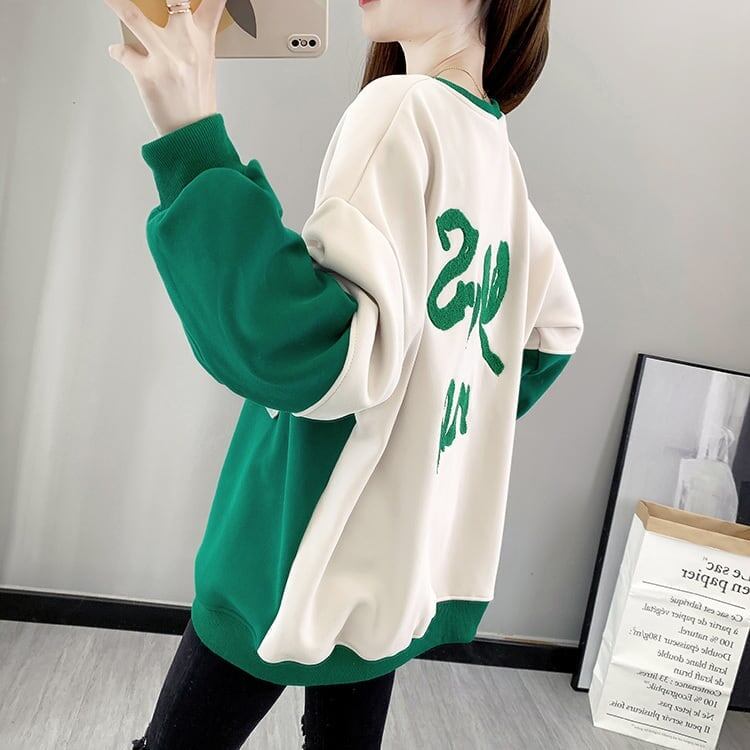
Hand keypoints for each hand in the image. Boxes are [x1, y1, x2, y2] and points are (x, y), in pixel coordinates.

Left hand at [104, 0, 227, 136]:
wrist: (193, 134)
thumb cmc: (197, 102)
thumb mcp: (205, 65)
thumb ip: (195, 38)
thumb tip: (180, 20)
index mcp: (204, 41)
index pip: (212, 2)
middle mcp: (186, 45)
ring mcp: (166, 58)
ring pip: (133, 16)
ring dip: (115, 2)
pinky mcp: (147, 74)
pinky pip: (123, 52)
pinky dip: (117, 51)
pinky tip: (116, 51)